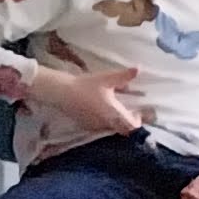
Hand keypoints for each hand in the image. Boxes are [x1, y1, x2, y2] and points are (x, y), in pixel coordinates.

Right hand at [26, 62, 146, 141]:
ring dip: (115, 122)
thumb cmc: (85, 85)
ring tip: (113, 110)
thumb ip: (123, 75)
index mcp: (114, 113)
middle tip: (126, 111)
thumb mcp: (106, 78)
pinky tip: (99, 111)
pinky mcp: (85, 125)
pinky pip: (100, 127)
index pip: (132, 125)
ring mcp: (95, 125)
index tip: (136, 111)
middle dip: (126, 122)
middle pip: (123, 129)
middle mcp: (106, 123)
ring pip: (111, 128)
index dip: (137, 120)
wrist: (60, 91)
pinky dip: (103, 121)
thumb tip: (138, 69)